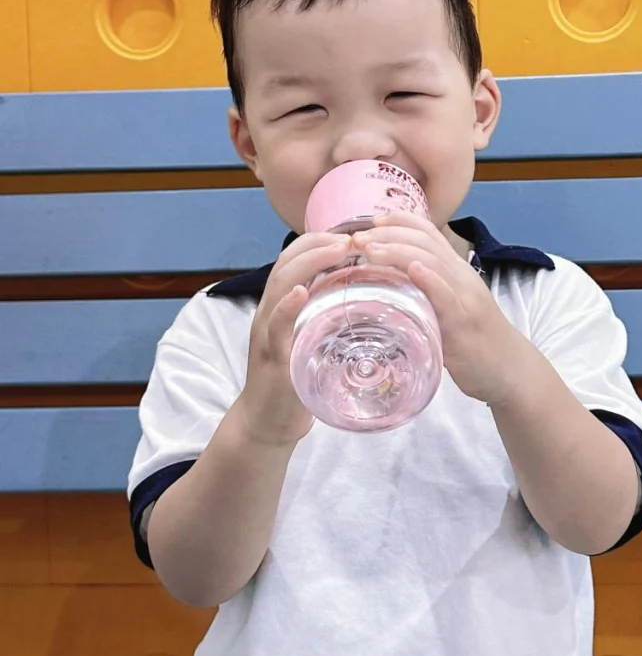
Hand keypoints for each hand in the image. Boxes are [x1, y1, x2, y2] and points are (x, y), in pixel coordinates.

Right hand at [236, 231, 352, 445]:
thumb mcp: (311, 339)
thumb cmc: (295, 380)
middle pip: (287, 264)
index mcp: (280, 306)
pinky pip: (276, 327)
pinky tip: (302, 294)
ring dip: (308, 263)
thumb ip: (326, 317)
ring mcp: (268, 334)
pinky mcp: (273, 359)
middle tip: (351, 238)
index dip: (318, 241)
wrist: (267, 422)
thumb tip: (361, 297)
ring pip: (280, 286)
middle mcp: (269, 313)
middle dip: (318, 245)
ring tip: (336, 250)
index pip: (293, 259)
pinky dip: (287, 307)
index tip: (350, 233)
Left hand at [352, 211, 526, 403]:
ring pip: (432, 262)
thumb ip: (423, 292)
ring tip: (369, 250)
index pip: (427, 232)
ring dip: (397, 251)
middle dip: (387, 234)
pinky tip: (413, 271)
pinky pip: (447, 295)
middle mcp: (460, 276)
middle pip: (424, 241)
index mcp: (454, 270)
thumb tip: (386, 286)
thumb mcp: (447, 307)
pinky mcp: (464, 322)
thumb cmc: (473, 340)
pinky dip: (430, 280)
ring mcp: (464, 297)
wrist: (509, 368)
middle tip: (356, 239)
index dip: (397, 221)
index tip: (369, 223)